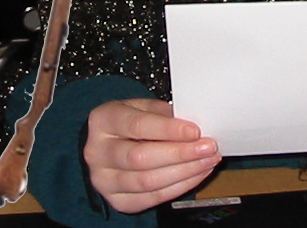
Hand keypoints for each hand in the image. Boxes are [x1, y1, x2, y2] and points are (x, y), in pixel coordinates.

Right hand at [83, 98, 220, 213]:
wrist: (107, 144)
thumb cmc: (129, 121)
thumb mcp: (142, 106)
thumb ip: (165, 114)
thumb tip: (195, 127)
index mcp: (104, 121)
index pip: (138, 126)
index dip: (169, 130)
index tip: (195, 131)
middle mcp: (98, 152)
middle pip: (141, 158)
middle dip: (181, 154)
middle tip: (208, 147)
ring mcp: (104, 180)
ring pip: (147, 182)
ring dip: (185, 172)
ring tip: (208, 160)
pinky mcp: (116, 200)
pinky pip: (151, 198)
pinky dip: (179, 187)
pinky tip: (196, 174)